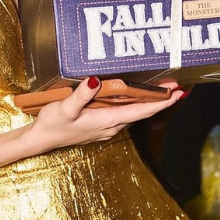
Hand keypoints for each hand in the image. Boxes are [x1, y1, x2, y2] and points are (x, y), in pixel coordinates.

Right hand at [30, 77, 182, 152]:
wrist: (41, 140)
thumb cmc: (53, 124)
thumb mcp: (65, 107)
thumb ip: (82, 94)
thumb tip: (96, 80)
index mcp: (107, 121)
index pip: (141, 111)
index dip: (161, 102)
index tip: (177, 93)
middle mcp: (111, 126)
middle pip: (142, 112)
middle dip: (160, 100)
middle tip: (177, 85)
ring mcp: (107, 128)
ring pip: (134, 113)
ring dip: (149, 102)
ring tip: (162, 89)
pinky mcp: (101, 126)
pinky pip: (124, 114)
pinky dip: (135, 105)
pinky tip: (135, 96)